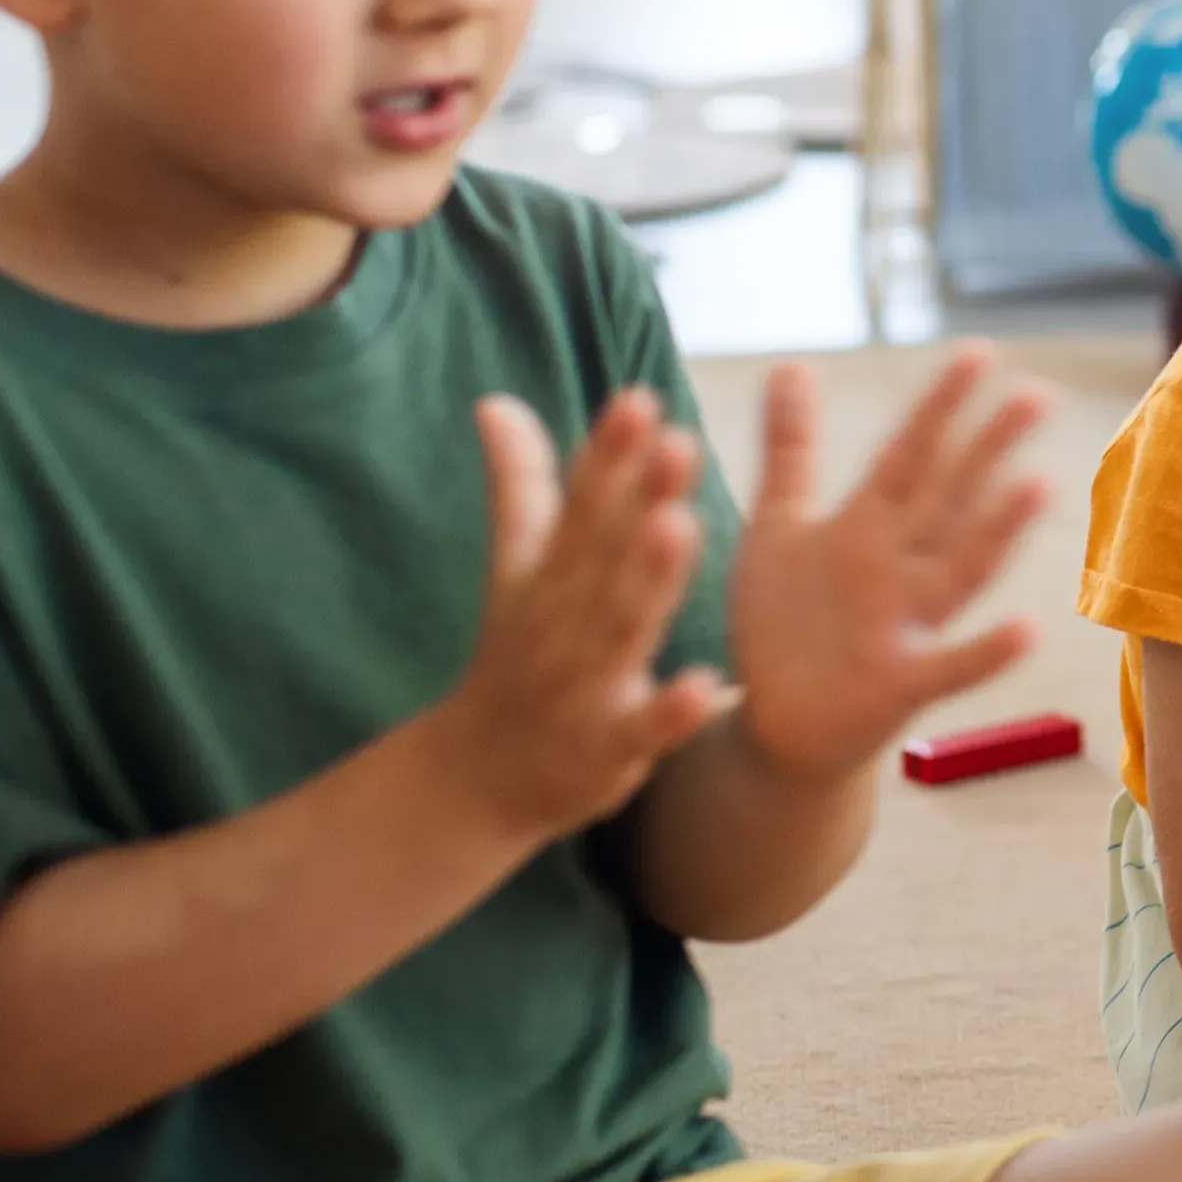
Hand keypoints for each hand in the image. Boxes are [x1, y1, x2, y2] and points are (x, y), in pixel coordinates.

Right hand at [426, 391, 728, 841]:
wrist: (474, 782)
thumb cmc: (513, 659)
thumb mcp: (513, 574)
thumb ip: (520, 488)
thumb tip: (496, 400)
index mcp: (549, 575)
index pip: (579, 504)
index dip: (607, 455)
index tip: (638, 399)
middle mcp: (562, 622)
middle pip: (603, 554)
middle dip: (638, 499)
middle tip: (677, 442)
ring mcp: (582, 686)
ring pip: (620, 628)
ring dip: (648, 581)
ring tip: (680, 526)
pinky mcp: (607, 748)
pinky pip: (644, 728)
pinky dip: (672, 711)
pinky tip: (708, 686)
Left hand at [727, 351, 1053, 784]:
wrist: (775, 723)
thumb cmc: (786, 622)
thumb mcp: (779, 526)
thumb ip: (792, 448)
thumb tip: (791, 362)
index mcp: (868, 525)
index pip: (911, 455)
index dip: (940, 406)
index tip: (979, 352)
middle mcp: (899, 568)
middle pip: (950, 499)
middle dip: (989, 448)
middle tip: (1038, 395)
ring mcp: (906, 625)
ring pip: (961, 568)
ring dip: (999, 530)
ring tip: (1038, 485)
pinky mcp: (900, 685)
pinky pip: (949, 667)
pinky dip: (986, 651)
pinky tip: (1026, 630)